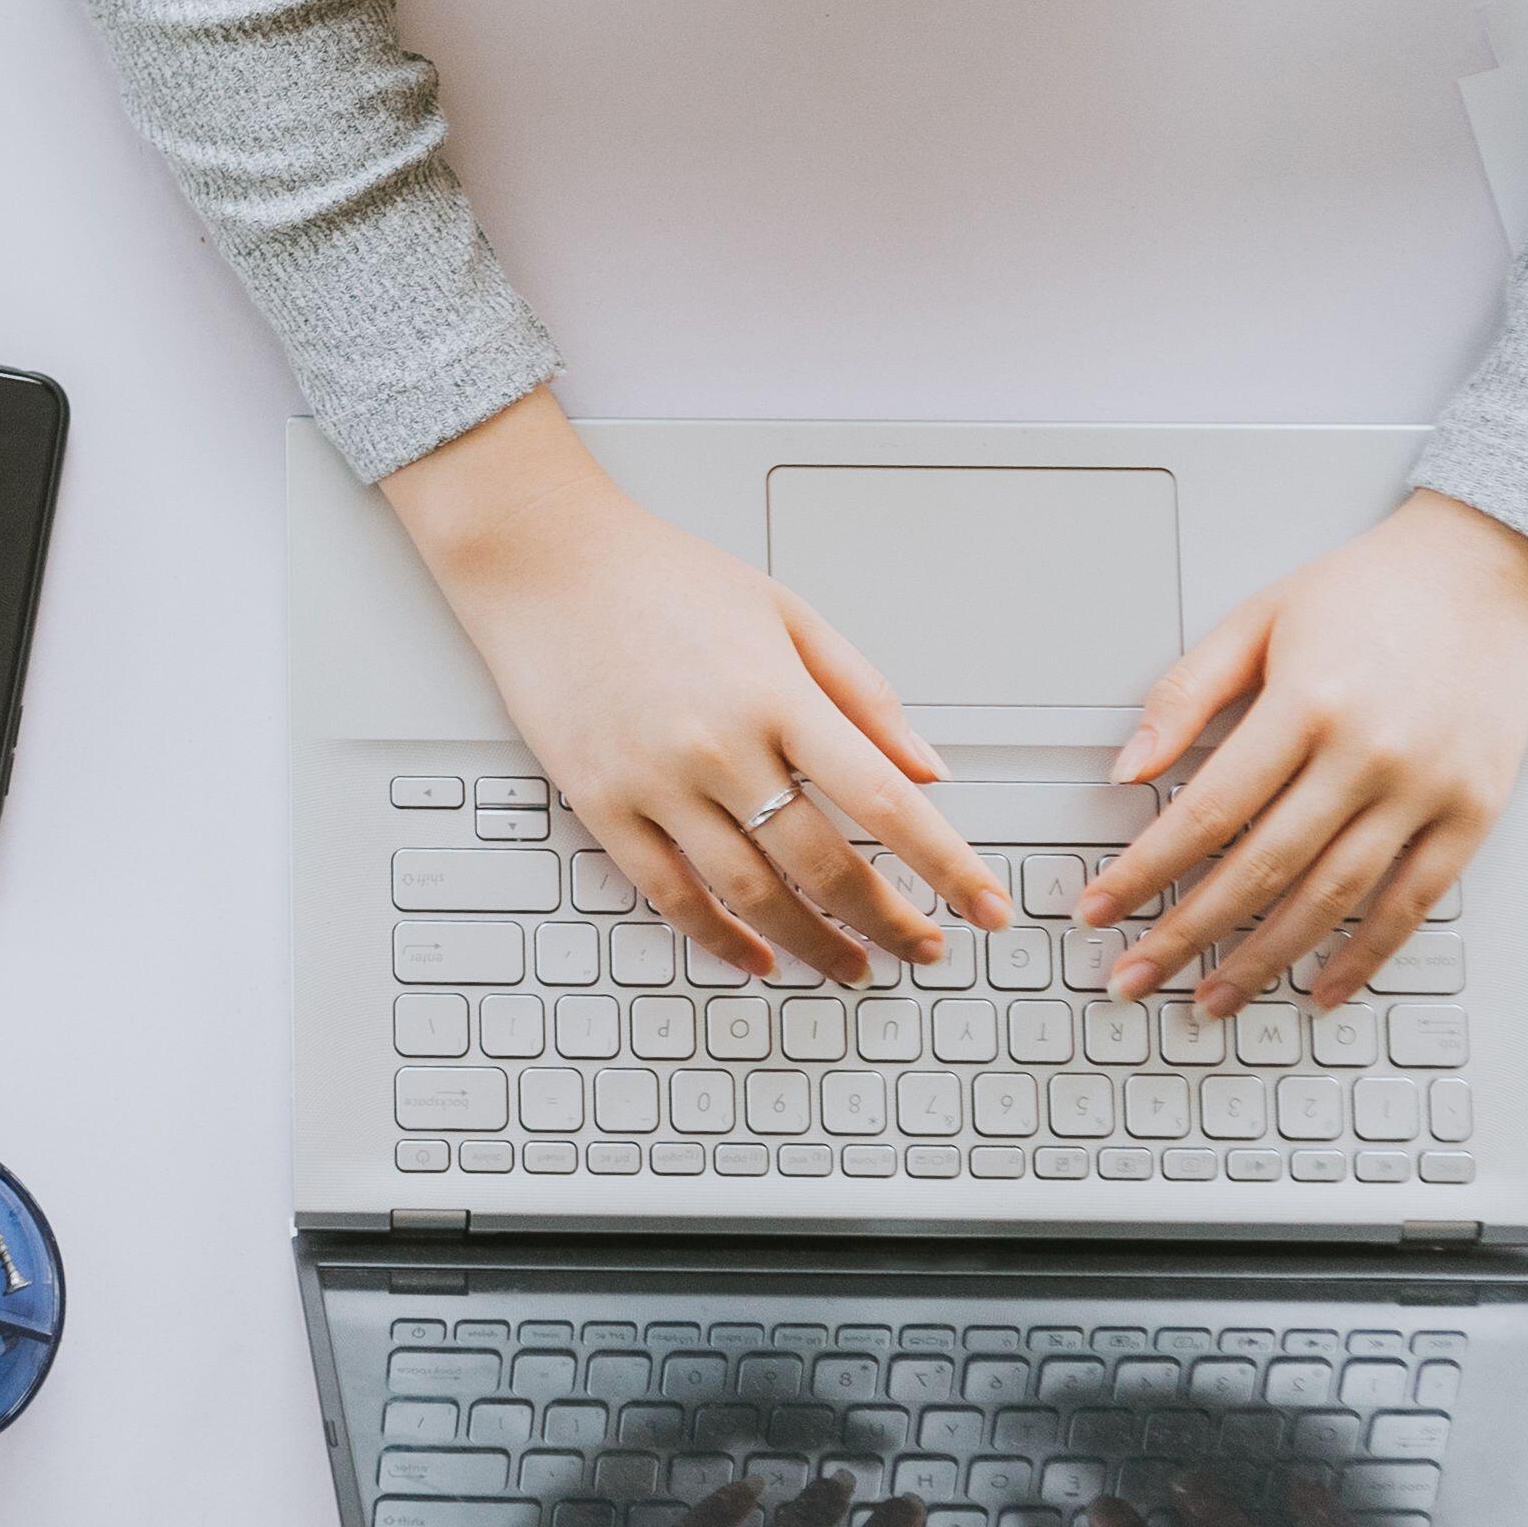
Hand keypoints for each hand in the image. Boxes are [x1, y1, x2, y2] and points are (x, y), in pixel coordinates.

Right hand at [381, 393, 1010, 980]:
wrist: (542, 560)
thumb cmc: (662, 577)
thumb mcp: (784, 611)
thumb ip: (862, 693)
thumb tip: (925, 767)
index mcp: (776, 694)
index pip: (884, 800)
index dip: (946, 865)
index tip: (986, 906)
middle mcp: (720, 746)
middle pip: (824, 864)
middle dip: (888, 922)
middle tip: (923, 948)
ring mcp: (656, 782)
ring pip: (752, 895)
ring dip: (814, 945)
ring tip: (852, 965)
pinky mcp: (602, 804)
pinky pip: (669, 894)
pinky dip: (720, 940)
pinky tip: (758, 957)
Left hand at [1079, 490, 1527, 1014]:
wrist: (1492, 570)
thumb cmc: (1370, 589)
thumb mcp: (1259, 618)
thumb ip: (1186, 694)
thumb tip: (1126, 769)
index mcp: (1306, 703)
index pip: (1206, 812)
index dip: (1146, 871)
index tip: (1101, 909)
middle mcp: (1368, 755)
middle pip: (1261, 870)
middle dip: (1186, 935)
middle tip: (1133, 978)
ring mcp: (1426, 791)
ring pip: (1332, 902)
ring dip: (1264, 962)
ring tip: (1211, 1000)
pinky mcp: (1472, 813)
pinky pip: (1413, 906)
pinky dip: (1365, 957)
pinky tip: (1321, 989)